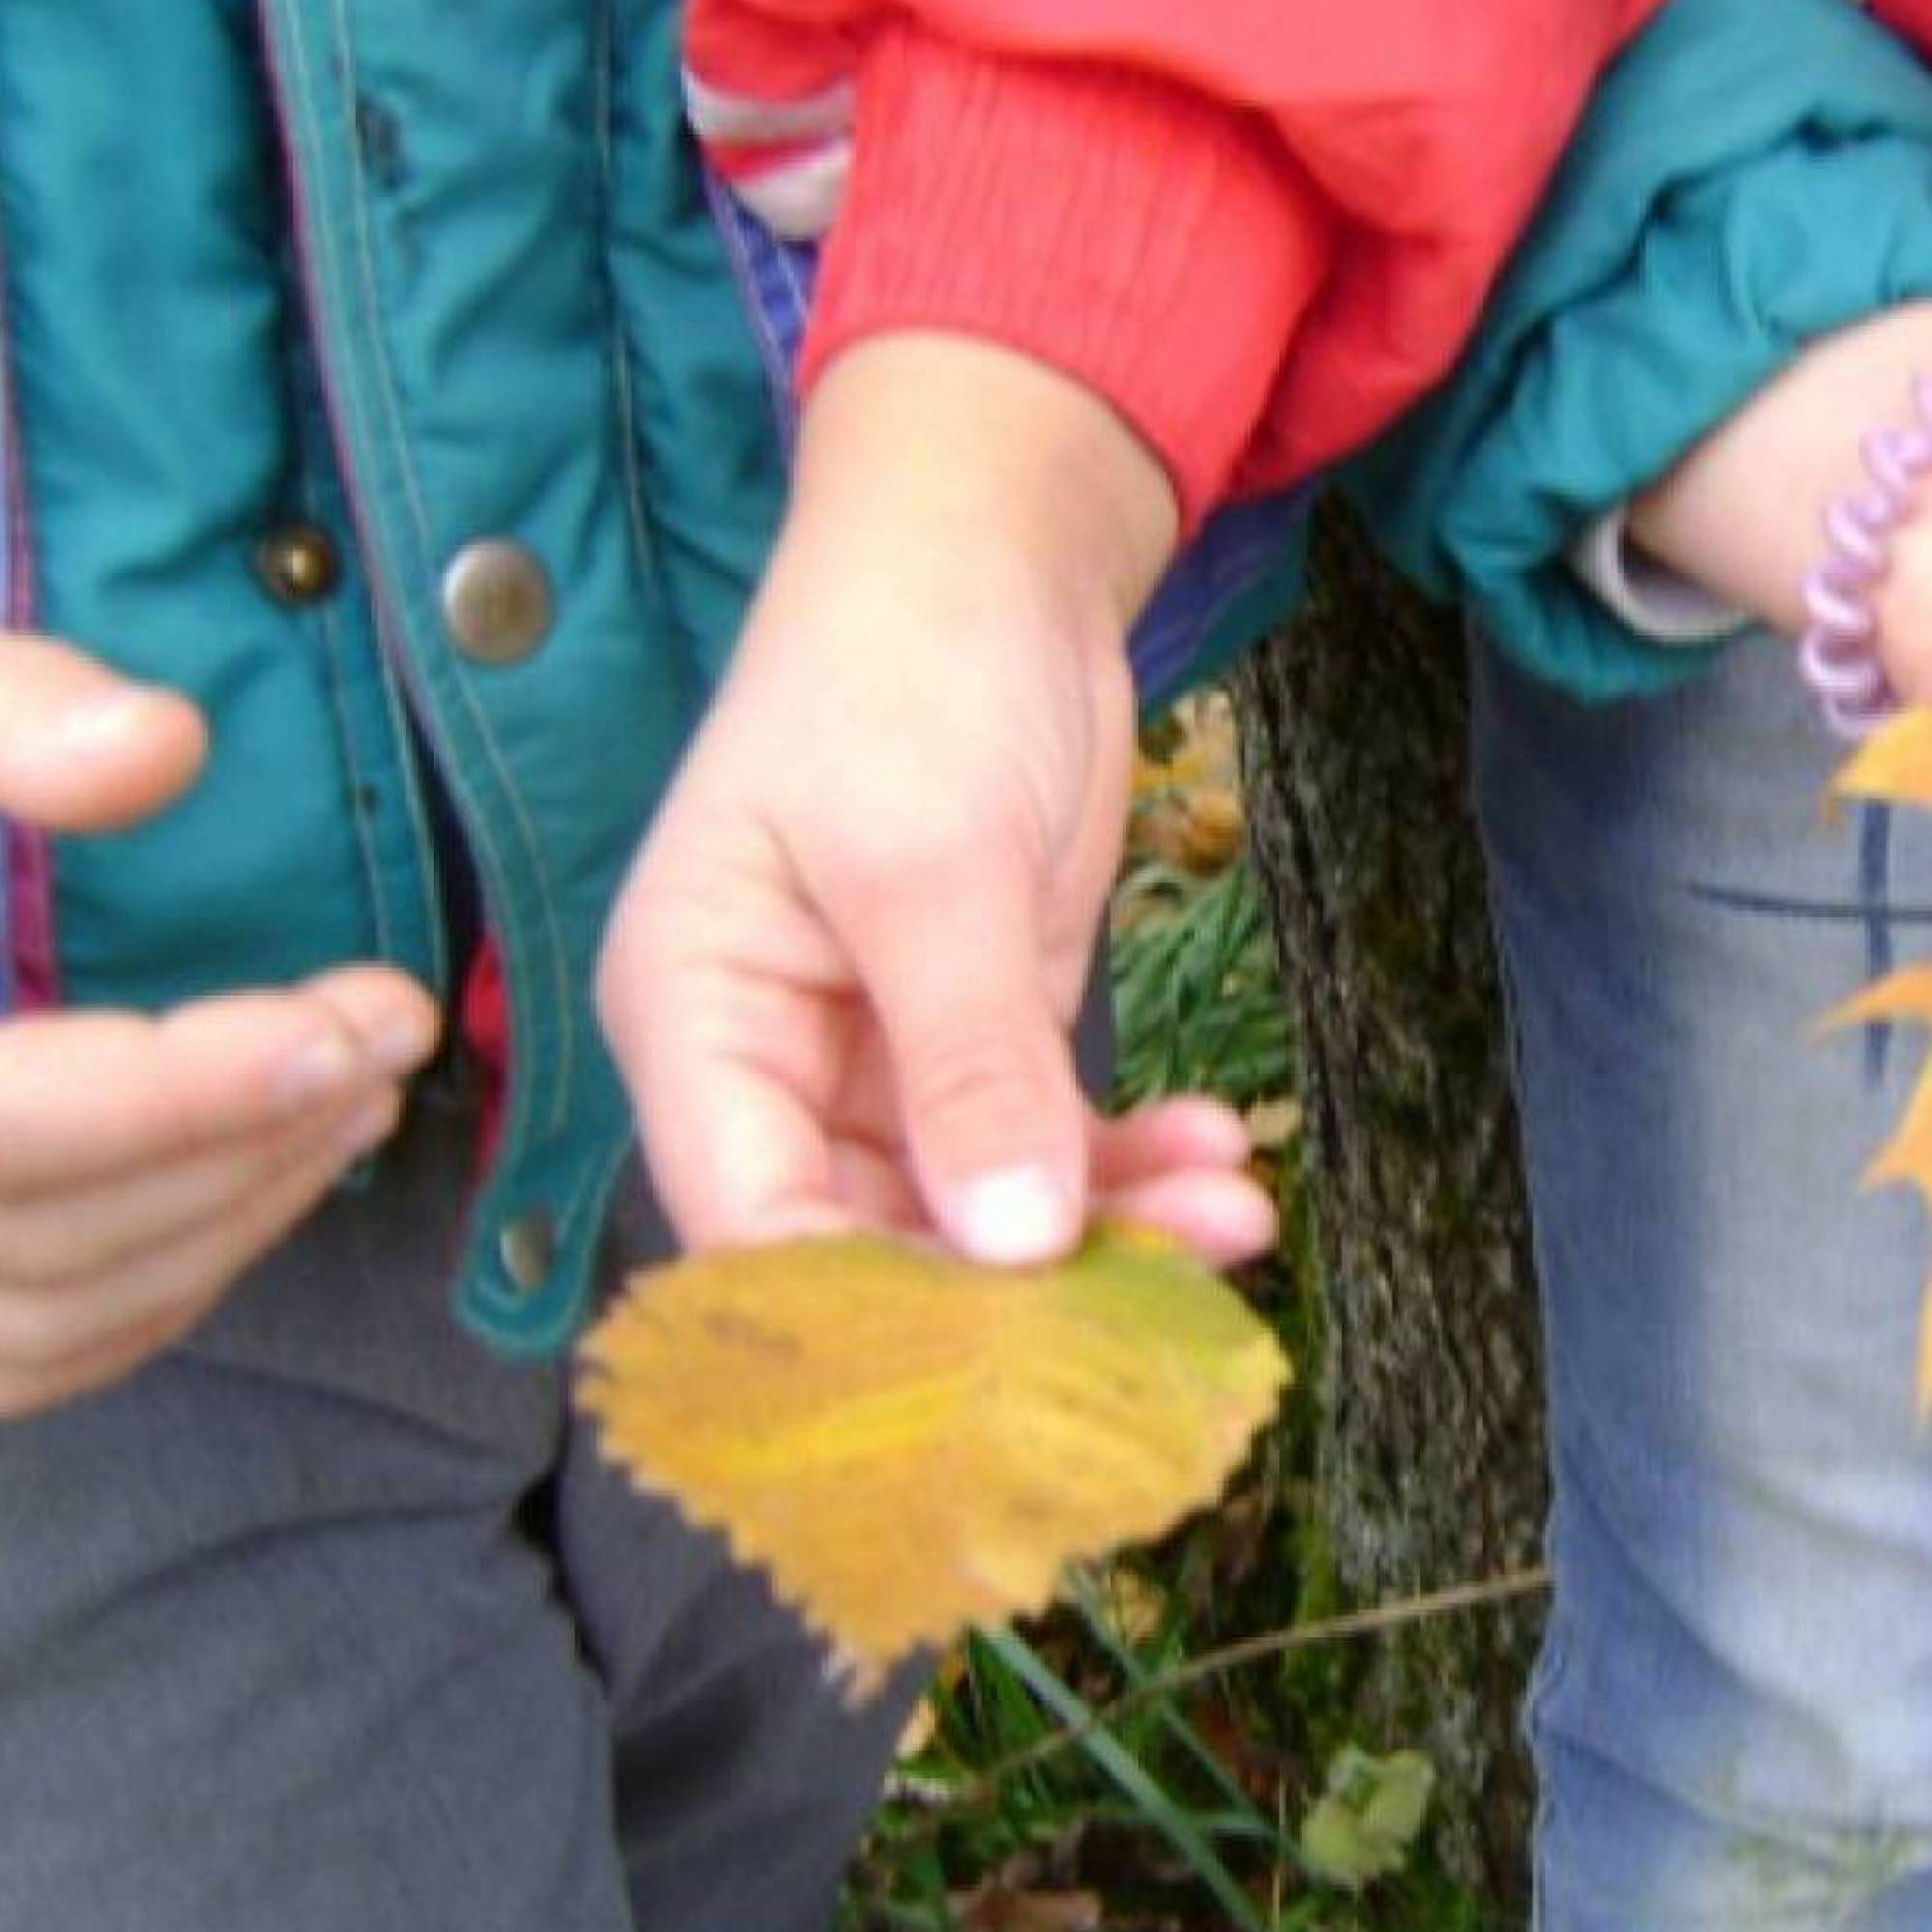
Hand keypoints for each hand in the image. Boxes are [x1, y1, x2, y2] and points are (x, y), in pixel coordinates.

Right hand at [0, 583, 437, 1415]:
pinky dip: (139, 1299)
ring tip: (347, 1105)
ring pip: (20, 1323)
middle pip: (24, 1238)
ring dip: (220, 1233)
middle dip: (249, 1152)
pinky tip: (238, 1190)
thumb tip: (168, 747)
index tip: (365, 1016)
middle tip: (391, 1037)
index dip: (190, 1095)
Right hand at [599, 335, 1273, 1270]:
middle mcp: (772, 1066)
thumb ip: (968, 1057)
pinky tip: (1221, 1154)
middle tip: (1165, 1314)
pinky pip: (1048, 1146)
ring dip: (1106, 1231)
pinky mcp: (984, 1036)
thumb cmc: (908, 670)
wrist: (993, 551)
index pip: (751, 1232)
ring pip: (978, 1211)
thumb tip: (1009, 1243)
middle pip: (872, 1246)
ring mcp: (881, 1058)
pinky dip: (1131, 1166)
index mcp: (694, 1024)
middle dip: (1019, 1289)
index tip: (1003, 1381)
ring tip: (1237, 1218)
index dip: (866, 1324)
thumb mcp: (933, 864)